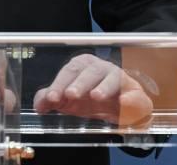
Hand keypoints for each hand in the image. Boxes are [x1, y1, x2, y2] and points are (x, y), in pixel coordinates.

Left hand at [32, 54, 153, 126]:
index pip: (70, 71)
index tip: (53, 97)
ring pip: (113, 78)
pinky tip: (124, 102)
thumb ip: (52, 99)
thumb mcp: (69, 101)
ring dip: (104, 86)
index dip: (59, 83)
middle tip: (70, 95)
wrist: (120, 110)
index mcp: (84, 66)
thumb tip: (39, 105)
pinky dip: (131, 98)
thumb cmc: (91, 99)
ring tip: (95, 96)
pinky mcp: (136, 94)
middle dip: (80, 83)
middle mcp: (102, 68)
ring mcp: (121, 79)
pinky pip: (136, 95)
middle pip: (90, 71)